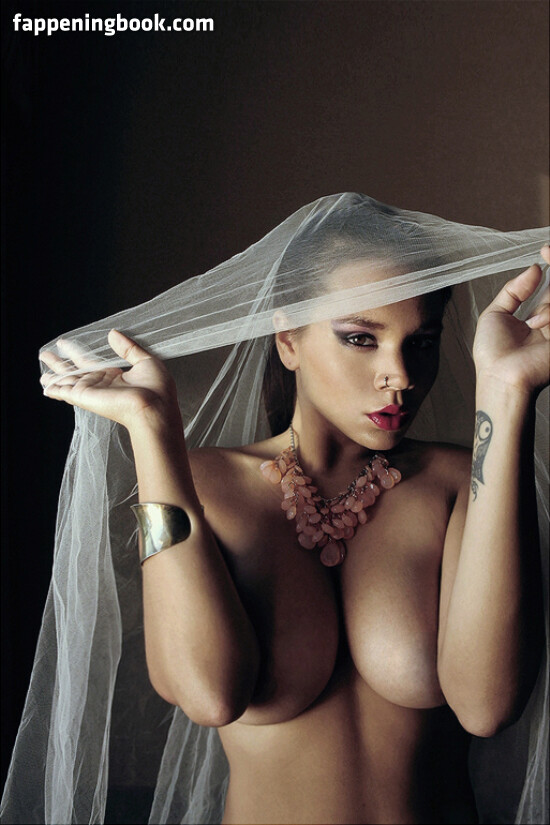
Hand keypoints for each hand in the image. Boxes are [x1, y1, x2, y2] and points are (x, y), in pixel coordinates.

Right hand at [40, 329, 180, 430]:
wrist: (154, 409)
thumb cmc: (157, 390)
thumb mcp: (146, 361)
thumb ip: (128, 348)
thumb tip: (113, 334)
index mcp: (115, 377)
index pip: (91, 362)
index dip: (77, 353)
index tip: (65, 344)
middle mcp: (101, 384)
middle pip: (75, 371)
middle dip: (60, 364)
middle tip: (45, 355)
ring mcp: (92, 391)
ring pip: (67, 381)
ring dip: (54, 376)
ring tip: (42, 372)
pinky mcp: (85, 396)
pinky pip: (65, 391)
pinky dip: (54, 389)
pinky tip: (45, 387)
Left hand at [472, 246, 549, 395]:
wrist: (500, 377)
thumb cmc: (493, 354)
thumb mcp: (495, 314)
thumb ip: (514, 290)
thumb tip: (535, 268)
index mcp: (539, 317)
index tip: (545, 249)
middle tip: (549, 251)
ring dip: (548, 306)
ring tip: (532, 321)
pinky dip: (549, 315)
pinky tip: (536, 326)